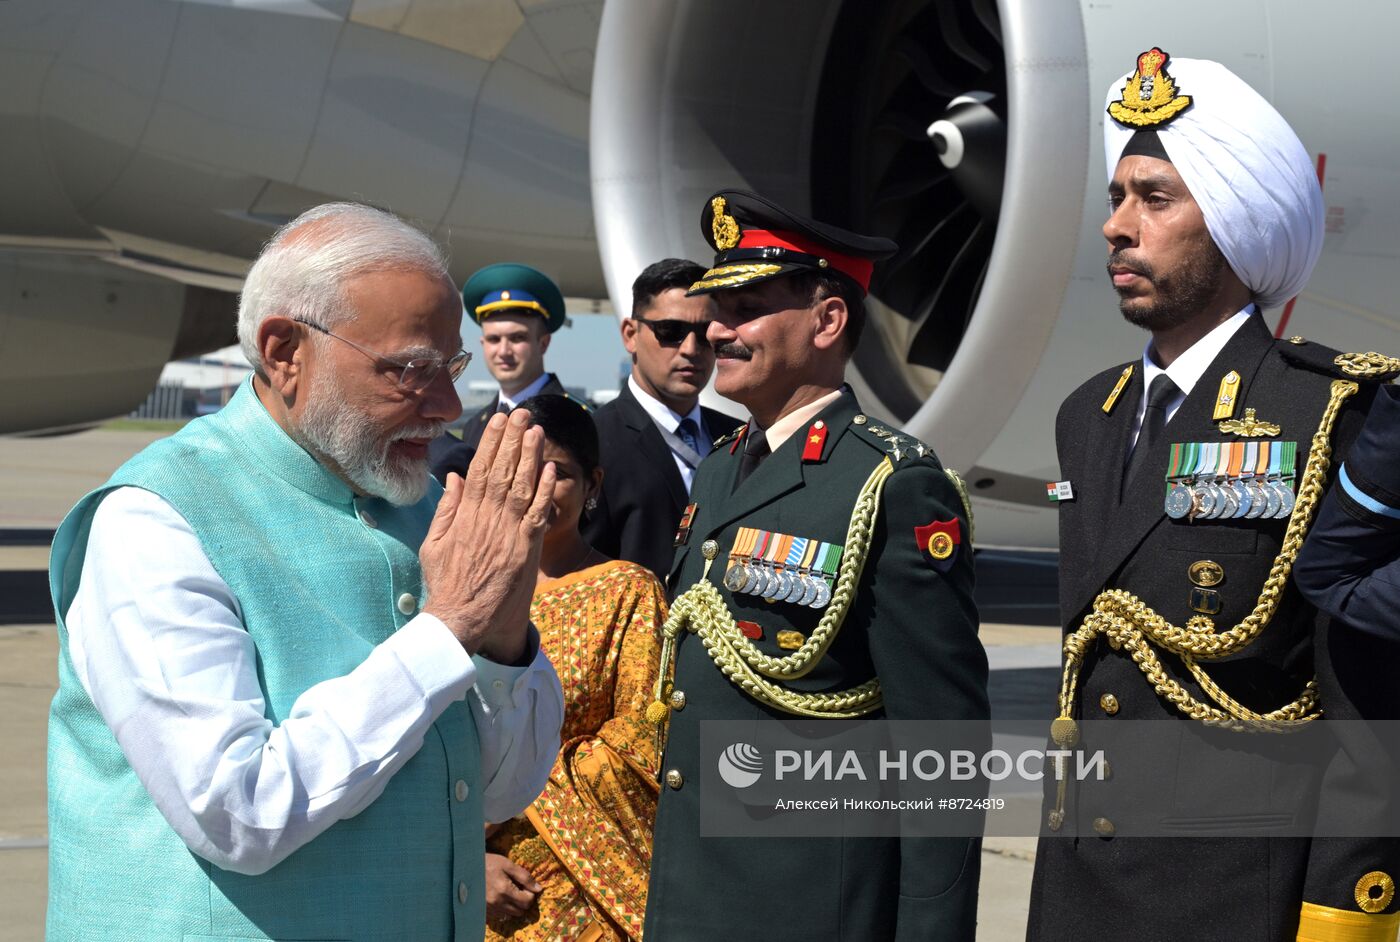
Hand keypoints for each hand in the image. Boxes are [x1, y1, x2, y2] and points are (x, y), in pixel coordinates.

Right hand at [421, 409, 556, 660]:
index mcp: (465, 515)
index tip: (499, 420)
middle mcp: (486, 519)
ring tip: (537, 430)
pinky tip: (550, 468)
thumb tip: (455, 476)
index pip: (480, 470)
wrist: (460, 620)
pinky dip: (545, 490)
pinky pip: (537, 514)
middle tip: (523, 414)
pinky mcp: (524, 550)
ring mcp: (506, 533)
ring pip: (521, 487)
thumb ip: (447, 509)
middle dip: (513, 440)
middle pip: (503, 471)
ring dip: (530, 456)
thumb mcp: (435, 544)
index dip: (491, 442)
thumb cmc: (446, 584)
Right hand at [484, 852, 540, 921]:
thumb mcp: (507, 864)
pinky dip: (505, 909)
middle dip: (524, 901)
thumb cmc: (488, 863)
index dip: (530, 894)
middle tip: (519, 889)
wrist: (467, 867)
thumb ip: (524, 877)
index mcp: (504, 890)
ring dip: (515, 906)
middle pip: (520, 911)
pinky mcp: (484, 911)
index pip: (527, 901)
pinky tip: (501, 898)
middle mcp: (497, 902)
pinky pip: (501, 916)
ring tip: (510, 893)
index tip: (525, 886)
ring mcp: (490, 908)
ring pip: (511, 915)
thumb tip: (539, 889)